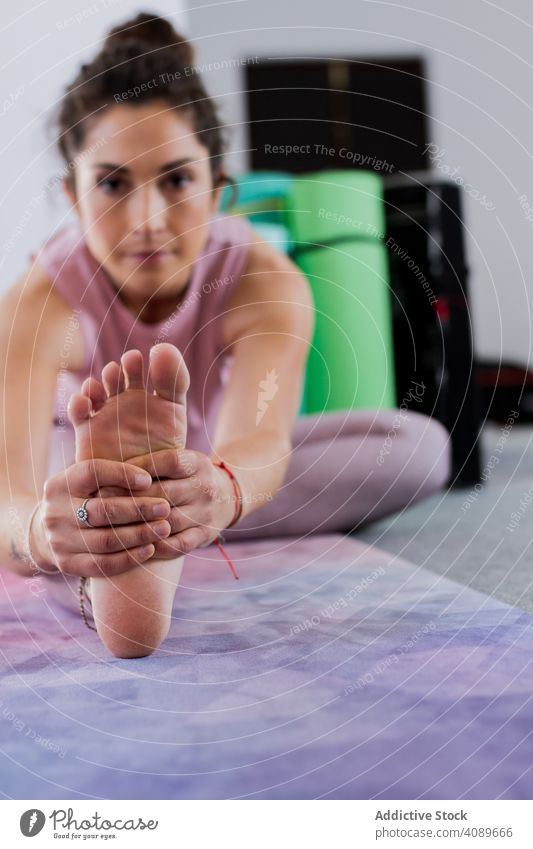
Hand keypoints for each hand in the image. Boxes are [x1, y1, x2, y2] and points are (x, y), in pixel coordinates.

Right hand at [31, 459, 172, 577]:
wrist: (49, 533)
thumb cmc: (82, 500)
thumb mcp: (86, 483)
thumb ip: (111, 475)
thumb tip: (153, 471)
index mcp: (60, 484)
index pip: (92, 472)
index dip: (121, 474)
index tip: (149, 479)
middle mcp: (56, 512)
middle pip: (102, 511)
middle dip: (139, 509)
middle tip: (166, 508)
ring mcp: (59, 540)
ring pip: (106, 540)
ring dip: (139, 535)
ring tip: (164, 528)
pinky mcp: (67, 564)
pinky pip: (102, 564)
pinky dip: (129, 558)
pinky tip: (150, 549)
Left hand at [106, 448, 237, 557]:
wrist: (227, 498)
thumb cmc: (187, 478)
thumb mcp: (180, 462)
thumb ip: (152, 463)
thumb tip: (107, 467)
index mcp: (198, 463)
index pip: (168, 462)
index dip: (138, 469)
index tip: (112, 477)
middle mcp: (206, 487)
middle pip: (165, 493)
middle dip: (130, 500)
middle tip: (101, 504)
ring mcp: (207, 513)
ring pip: (168, 521)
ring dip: (138, 526)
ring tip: (111, 528)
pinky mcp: (205, 535)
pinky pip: (178, 545)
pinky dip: (156, 547)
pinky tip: (136, 546)